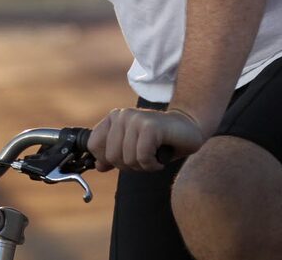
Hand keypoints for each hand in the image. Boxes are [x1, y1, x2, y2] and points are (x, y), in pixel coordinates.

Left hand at [87, 107, 203, 172]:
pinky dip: (153, 165)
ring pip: (127, 159)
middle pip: (111, 157)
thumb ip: (113, 155)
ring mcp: (136, 119)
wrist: (187, 128)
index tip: (125, 157)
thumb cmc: (159, 141)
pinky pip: (143, 158)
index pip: (94, 145)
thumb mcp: (132, 148)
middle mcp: (122, 115)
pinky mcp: (149, 127)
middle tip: (145, 156)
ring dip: (143, 165)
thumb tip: (97, 166)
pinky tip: (161, 156)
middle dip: (129, 165)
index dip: (107, 159)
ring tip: (154, 154)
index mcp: (114, 118)